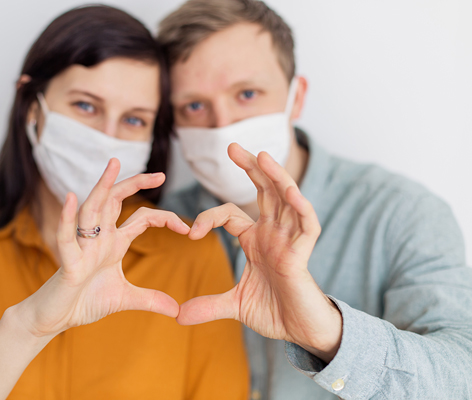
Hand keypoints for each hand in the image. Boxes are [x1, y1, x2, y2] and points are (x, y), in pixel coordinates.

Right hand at [15, 159, 188, 337]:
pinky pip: (66, 237)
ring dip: (102, 186)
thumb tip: (177, 310)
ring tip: (114, 163)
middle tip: (160, 175)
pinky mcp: (68, 262)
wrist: (56, 318)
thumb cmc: (84, 301)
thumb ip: (150, 300)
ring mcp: (82, 247)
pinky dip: (67, 218)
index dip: (164, 218)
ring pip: (92, 209)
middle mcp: (98, 238)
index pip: (141, 218)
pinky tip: (71, 197)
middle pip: (115, 200)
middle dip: (136, 184)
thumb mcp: (125, 299)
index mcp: (113, 243)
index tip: (187, 229)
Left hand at [177, 143, 342, 362]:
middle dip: (250, 168)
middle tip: (231, 146)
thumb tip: (177, 316)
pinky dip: (301, 208)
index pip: (231, 214)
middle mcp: (274, 234)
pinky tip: (291, 192)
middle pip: (264, 191)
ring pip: (287, 200)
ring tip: (262, 156)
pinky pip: (307, 225)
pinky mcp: (304, 254)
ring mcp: (290, 241)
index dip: (209, 218)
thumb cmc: (274, 312)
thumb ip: (207, 306)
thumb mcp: (235, 305)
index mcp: (256, 240)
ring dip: (276, 177)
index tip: (191, 233)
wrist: (299, 332)